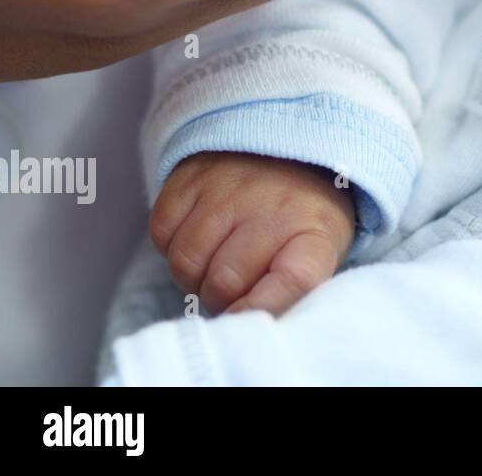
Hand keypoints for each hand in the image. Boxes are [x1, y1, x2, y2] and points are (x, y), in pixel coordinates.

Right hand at [150, 152, 356, 315]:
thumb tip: (252, 326)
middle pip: (225, 282)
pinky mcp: (193, 177)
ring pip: (186, 262)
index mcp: (316, 234)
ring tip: (214, 262)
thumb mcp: (320, 255)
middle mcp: (274, 207)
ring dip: (193, 275)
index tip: (243, 321)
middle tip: (231, 289)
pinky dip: (171, 246)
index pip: (295, 279)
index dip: (263, 309)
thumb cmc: (303, 221)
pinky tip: (199, 237)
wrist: (291, 155)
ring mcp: (231, 189)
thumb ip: (291, 293)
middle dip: (220, 299)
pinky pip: (162, 233)